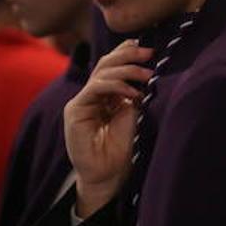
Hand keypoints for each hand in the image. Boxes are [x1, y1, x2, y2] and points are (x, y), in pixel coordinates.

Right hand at [64, 40, 153, 218]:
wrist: (108, 176)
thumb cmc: (123, 150)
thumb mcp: (134, 115)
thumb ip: (134, 94)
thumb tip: (148, 70)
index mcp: (105, 94)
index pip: (112, 65)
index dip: (127, 52)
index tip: (148, 48)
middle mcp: (91, 95)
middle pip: (106, 64)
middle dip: (128, 55)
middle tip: (150, 52)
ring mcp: (81, 102)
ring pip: (101, 72)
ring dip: (126, 70)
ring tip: (147, 74)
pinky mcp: (75, 110)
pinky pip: (95, 88)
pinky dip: (115, 86)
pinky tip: (132, 93)